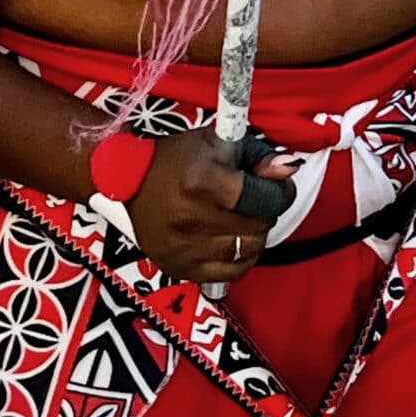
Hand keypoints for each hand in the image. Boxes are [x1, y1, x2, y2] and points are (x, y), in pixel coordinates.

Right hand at [119, 128, 297, 284]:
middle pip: (259, 226)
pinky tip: (234, 241)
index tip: (275, 185)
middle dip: (266, 211)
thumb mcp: (218, 143)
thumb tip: (289, 168)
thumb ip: (258, 156)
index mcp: (202, 182)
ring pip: (248, 251)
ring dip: (254, 235)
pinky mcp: (178, 266)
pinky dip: (240, 257)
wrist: (126, 179)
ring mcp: (183, 247)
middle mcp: (191, 218)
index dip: (279, 191)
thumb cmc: (176, 158)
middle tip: (256, 200)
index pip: (264, 198)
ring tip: (243, 218)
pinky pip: (230, 273)